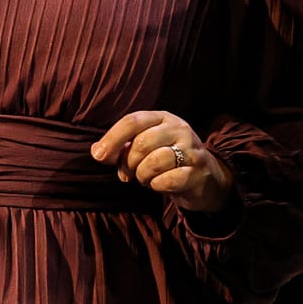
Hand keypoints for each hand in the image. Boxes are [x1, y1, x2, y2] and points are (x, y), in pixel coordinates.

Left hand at [91, 110, 234, 212]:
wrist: (205, 178)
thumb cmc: (167, 160)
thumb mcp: (145, 147)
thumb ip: (121, 148)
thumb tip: (97, 152)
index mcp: (162, 118)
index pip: (132, 121)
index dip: (113, 138)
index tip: (99, 155)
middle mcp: (179, 129)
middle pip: (142, 143)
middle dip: (128, 162)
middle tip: (127, 174)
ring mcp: (191, 150)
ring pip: (154, 162)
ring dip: (142, 175)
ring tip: (145, 178)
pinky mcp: (198, 172)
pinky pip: (167, 180)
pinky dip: (156, 185)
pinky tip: (158, 185)